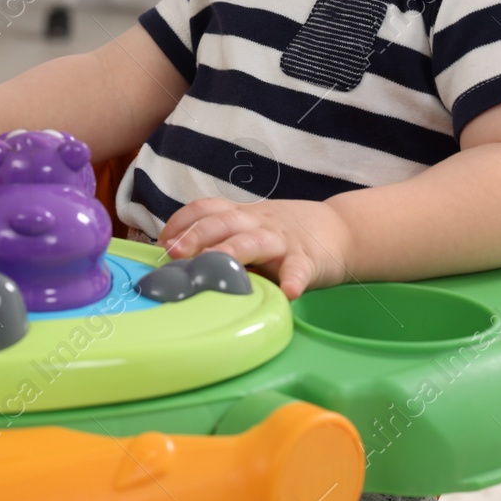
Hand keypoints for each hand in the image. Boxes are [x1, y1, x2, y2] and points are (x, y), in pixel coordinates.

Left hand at [156, 197, 352, 298]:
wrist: (339, 229)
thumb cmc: (283, 234)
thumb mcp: (250, 227)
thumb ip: (221, 237)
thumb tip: (175, 259)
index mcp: (241, 215)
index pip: (205, 209)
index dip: (181, 222)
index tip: (161, 241)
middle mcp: (258, 223)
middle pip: (223, 223)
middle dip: (195, 236)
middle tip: (173, 253)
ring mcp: (283, 241)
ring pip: (255, 242)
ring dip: (233, 252)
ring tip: (216, 266)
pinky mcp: (309, 259)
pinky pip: (300, 269)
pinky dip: (294, 279)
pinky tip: (289, 292)